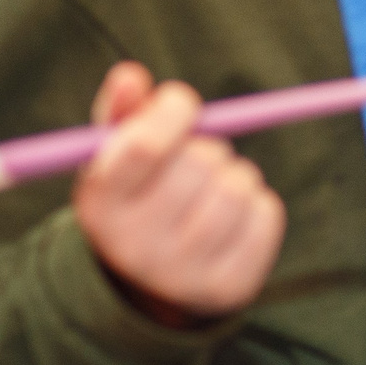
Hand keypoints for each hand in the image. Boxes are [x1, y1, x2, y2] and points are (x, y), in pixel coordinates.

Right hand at [74, 61, 284, 324]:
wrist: (152, 282)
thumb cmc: (138, 196)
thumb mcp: (116, 156)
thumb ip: (121, 112)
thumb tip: (131, 76)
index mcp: (100, 207)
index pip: (145, 146)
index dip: (174, 111)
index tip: (182, 103)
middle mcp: (134, 248)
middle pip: (199, 163)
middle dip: (204, 146)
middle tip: (193, 160)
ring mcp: (181, 274)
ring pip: (237, 186)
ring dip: (233, 173)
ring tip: (212, 188)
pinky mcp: (227, 288)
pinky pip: (266, 213)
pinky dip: (257, 202)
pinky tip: (232, 215)